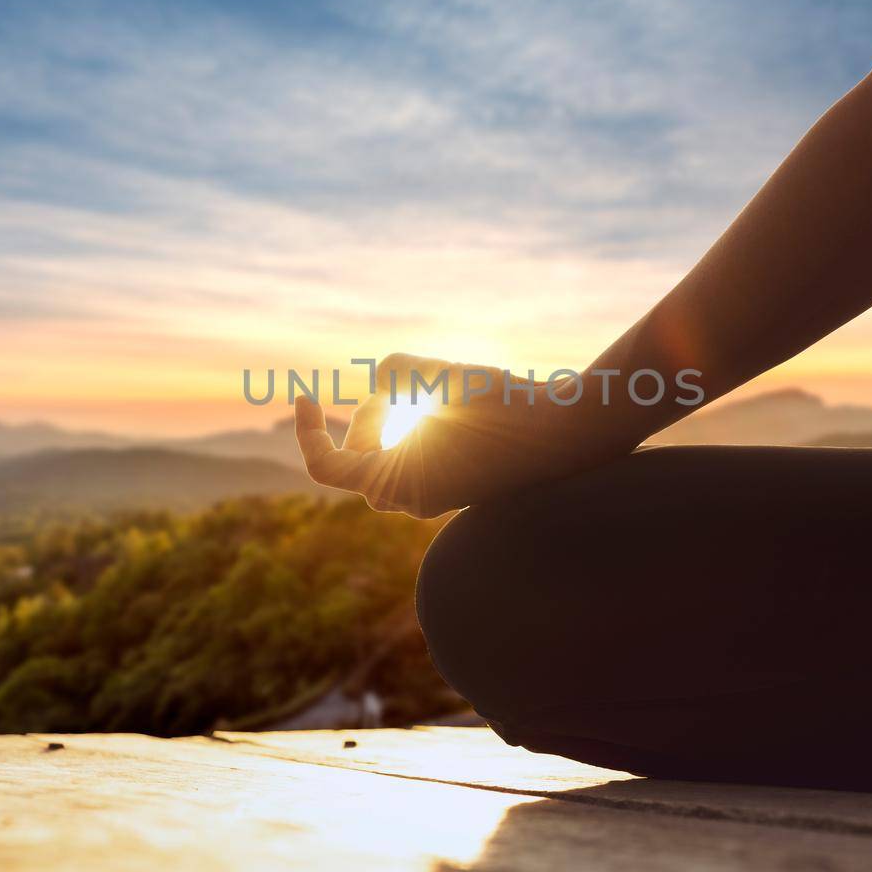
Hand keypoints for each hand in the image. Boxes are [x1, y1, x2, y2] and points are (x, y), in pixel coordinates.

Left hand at [294, 353, 615, 517]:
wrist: (568, 435)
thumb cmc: (508, 407)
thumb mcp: (447, 376)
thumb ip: (400, 369)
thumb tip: (381, 378)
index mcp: (400, 485)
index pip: (327, 467)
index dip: (307, 430)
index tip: (304, 394)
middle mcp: (415, 501)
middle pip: (360, 462)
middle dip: (365, 420)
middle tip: (399, 387)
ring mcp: (438, 499)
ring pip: (388, 464)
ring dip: (390, 426)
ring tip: (421, 392)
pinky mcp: (460, 488)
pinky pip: (417, 464)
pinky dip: (414, 432)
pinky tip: (443, 404)